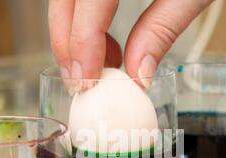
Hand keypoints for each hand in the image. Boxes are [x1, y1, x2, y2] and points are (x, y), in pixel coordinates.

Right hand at [49, 0, 211, 84]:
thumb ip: (163, 28)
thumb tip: (138, 73)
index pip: (88, 1)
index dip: (81, 44)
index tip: (87, 80)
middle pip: (63, 1)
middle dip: (67, 45)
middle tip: (82, 82)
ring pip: (67, 1)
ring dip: (75, 36)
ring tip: (104, 64)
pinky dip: (87, 22)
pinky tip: (107, 43)